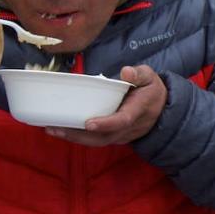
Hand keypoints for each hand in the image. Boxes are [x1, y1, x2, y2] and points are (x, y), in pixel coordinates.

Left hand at [45, 65, 166, 146]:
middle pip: (104, 137)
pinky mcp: (114, 137)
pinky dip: (78, 137)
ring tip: (52, 129)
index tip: (88, 123)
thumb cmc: (151, 90)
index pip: (122, 120)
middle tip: (56, 127)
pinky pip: (96, 141)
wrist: (162, 110)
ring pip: (98, 142)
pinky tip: (61, 129)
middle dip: (79, 135)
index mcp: (138, 110)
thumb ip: (139, 74)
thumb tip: (125, 72)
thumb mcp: (150, 77)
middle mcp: (129, 127)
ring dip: (74, 138)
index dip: (106, 123)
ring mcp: (122, 135)